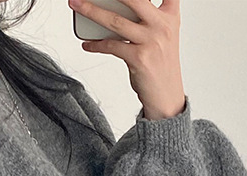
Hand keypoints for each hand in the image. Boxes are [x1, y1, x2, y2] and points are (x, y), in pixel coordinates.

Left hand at [69, 0, 186, 119]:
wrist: (166, 96)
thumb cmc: (160, 64)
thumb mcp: (161, 35)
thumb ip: (146, 17)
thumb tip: (112, 9)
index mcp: (170, 15)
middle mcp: (162, 25)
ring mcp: (151, 41)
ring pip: (116, 20)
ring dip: (92, 11)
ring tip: (77, 5)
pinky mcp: (139, 58)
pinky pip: (111, 46)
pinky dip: (96, 45)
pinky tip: (87, 43)